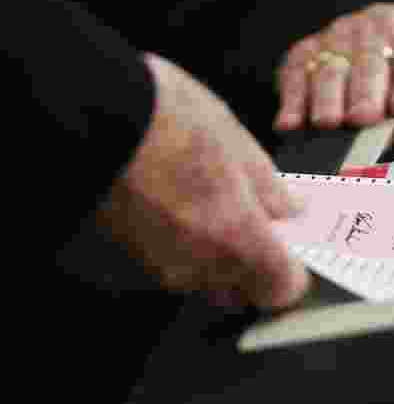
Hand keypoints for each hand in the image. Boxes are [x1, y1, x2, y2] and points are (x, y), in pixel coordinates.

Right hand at [96, 54, 310, 308]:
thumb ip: (271, 188)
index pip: (282, 289)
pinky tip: (175, 203)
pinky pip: (169, 264)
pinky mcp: (126, 256)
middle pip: (242, 290)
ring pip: (203, 280)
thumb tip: (291, 210)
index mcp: (236, 238)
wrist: (90, 114)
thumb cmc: (167, 119)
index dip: (292, 271)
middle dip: (254, 265)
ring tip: (209, 202)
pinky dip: (179, 245)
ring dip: (215, 255)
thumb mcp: (237, 141)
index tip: (293, 248)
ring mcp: (158, 266)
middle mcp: (198, 266)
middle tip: (254, 221)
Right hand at [273, 0, 393, 129]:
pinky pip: (294, 71)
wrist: (391, 18)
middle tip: (364, 119)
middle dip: (366, 90)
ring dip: (326, 94)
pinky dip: (290, 96)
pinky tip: (290, 123)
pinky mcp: (307, 51)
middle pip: (370, 60)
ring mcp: (338, 39)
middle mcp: (375, 26)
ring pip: (329, 66)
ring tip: (327, 122)